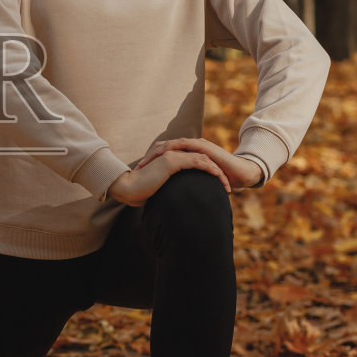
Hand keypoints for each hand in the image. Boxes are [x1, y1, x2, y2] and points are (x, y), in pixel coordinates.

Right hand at [104, 148, 230, 206]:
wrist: (128, 188)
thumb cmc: (140, 192)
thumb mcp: (160, 189)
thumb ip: (171, 189)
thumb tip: (179, 203)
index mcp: (170, 159)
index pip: (196, 163)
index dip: (209, 174)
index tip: (218, 188)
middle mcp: (172, 153)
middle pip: (203, 159)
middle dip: (218, 172)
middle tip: (227, 187)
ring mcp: (173, 154)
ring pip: (204, 160)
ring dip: (218, 172)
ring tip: (227, 187)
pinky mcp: (173, 160)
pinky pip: (199, 162)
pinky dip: (211, 170)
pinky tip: (219, 179)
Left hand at [130, 136, 263, 190]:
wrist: (240, 174)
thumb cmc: (219, 179)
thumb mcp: (195, 183)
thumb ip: (184, 185)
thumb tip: (169, 197)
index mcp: (186, 154)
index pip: (163, 154)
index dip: (150, 161)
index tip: (137, 172)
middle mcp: (190, 147)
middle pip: (163, 147)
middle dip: (150, 156)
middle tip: (138, 167)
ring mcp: (197, 145)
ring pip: (172, 144)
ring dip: (158, 152)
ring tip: (147, 163)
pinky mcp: (204, 148)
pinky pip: (186, 146)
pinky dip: (175, 150)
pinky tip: (165, 156)